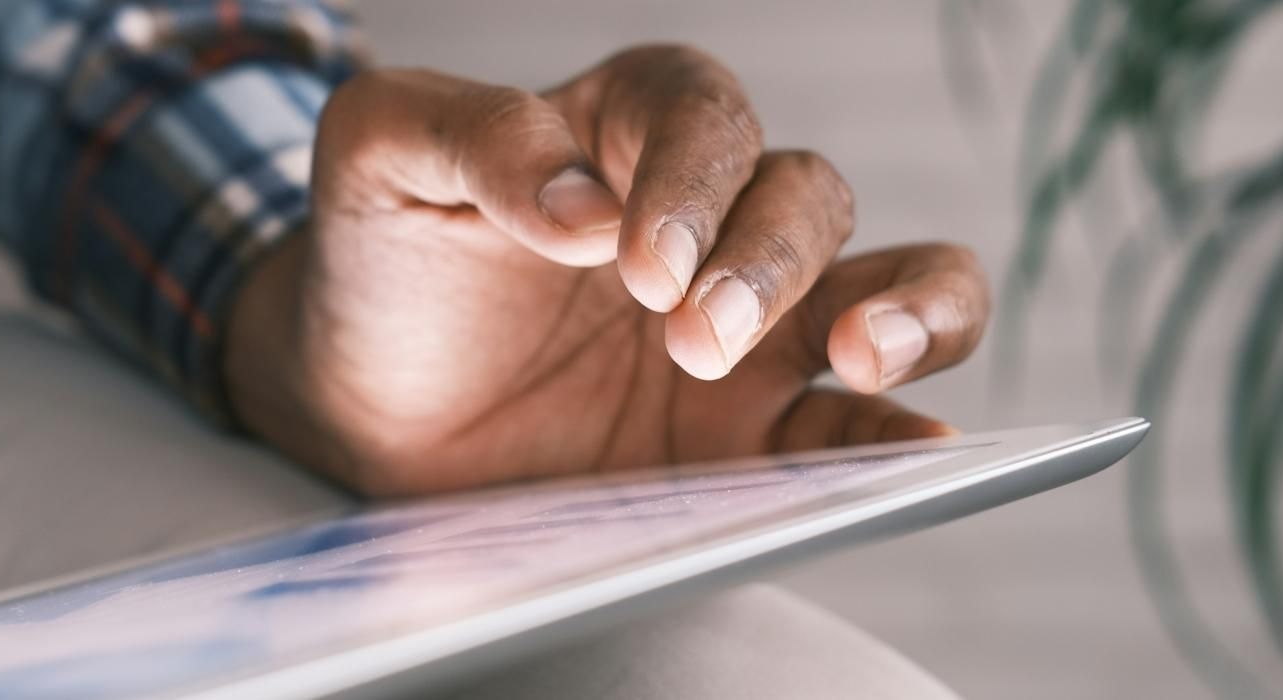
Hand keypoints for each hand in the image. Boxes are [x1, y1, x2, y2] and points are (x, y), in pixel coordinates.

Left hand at [226, 45, 988, 495]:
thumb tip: (581, 201)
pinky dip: (899, 427)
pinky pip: (858, 421)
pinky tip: (918, 442)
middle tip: (692, 337)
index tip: (635, 261)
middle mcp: (710, 217)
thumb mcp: (382, 160)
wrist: (365, 400)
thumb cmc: (384, 259)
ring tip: (865, 357)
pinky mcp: (753, 429)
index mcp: (626, 131)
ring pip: (891, 280)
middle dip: (765, 262)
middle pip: (804, 197)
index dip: (691, 179)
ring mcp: (749, 325)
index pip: (702, 117)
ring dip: (908, 308)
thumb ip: (472, 136)